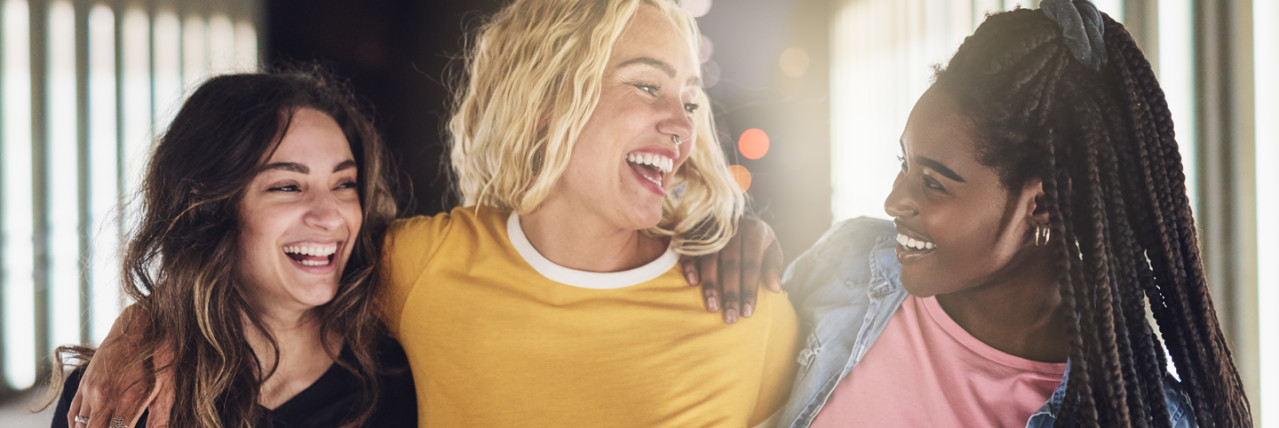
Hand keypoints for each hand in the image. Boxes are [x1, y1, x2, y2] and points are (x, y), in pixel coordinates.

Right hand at [66, 306, 173, 427]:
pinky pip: (73, 416)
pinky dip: (79, 427)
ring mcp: (89, 390)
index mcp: (127, 400)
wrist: (140, 323)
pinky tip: (92, 427)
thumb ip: (160, 419)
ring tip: (108, 424)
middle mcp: (103, 397)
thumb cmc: (160, 355)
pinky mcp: (83, 384)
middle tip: (118, 425)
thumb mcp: (167, 387)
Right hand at [681, 216, 782, 323]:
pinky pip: (692, 249)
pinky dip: (691, 265)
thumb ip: (773, 266)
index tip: (747, 312)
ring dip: (710, 284)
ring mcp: (713, 228)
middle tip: (730, 317)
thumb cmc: (756, 239)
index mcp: (755, 230)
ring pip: (710, 258)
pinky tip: (693, 283)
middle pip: (731, 264)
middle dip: (730, 293)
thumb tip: (775, 288)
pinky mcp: (696, 230)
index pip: (752, 264)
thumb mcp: (770, 248)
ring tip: (712, 307)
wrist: (734, 213)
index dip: (750, 289)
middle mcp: (733, 228)